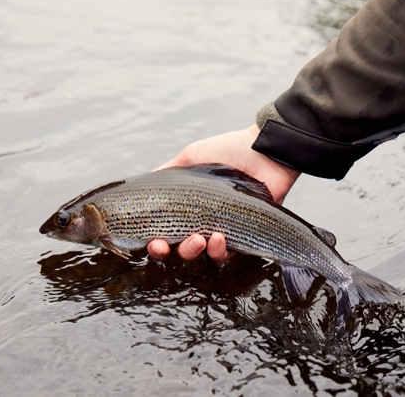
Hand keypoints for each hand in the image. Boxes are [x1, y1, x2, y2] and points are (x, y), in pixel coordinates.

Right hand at [147, 124, 299, 261]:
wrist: (265, 150)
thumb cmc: (229, 150)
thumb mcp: (191, 156)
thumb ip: (167, 171)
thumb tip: (139, 185)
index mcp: (188, 205)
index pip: (166, 231)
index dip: (156, 241)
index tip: (152, 240)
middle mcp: (204, 221)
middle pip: (180, 249)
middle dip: (169, 251)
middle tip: (165, 245)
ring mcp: (224, 229)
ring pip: (203, 255)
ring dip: (193, 250)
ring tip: (199, 238)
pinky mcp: (246, 235)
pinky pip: (228, 254)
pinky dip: (220, 250)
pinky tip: (219, 237)